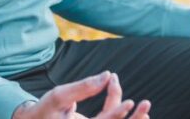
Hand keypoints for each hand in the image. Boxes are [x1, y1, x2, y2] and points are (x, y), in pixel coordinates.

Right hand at [12, 71, 150, 118]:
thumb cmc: (43, 110)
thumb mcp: (59, 96)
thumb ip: (83, 87)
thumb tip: (107, 75)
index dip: (117, 114)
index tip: (130, 101)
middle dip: (133, 118)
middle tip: (146, 103)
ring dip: (131, 117)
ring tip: (144, 104)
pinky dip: (119, 112)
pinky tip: (126, 101)